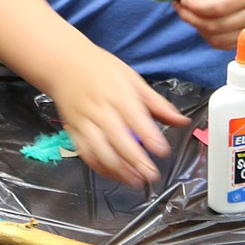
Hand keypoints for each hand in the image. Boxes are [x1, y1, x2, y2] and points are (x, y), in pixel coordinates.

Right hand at [48, 42, 188, 187]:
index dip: (148, 135)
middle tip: (151, 175)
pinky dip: (98, 166)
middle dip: (134, 159)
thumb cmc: (101, 69)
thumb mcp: (131, 78)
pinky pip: (84, 152)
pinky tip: (114, 175)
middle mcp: (100, 108)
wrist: (63, 63)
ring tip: (134, 181)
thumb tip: (182, 121)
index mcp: (117, 93)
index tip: (162, 151)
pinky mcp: (73, 130)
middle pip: (116, 137)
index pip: (134, 116)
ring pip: (98, 148)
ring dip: (116, 168)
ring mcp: (84, 120)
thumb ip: (156, 103)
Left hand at [173, 0, 244, 49]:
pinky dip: (208, 35)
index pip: (218, 7)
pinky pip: (222, 44)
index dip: (195, 6)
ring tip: (190, 13)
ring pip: (217, 39)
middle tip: (179, 6)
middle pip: (216, 25)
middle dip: (191, 17)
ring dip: (197, 27)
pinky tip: (202, 21)